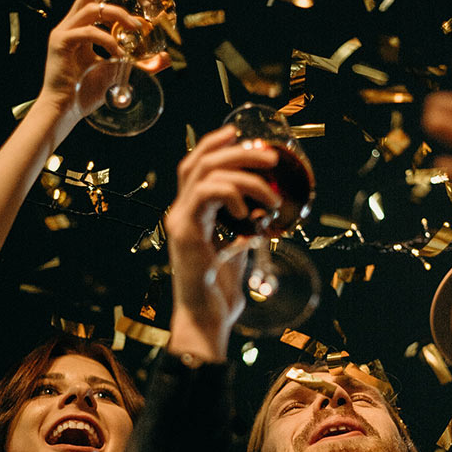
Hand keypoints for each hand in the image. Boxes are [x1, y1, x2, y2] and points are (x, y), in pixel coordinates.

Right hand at [38, 0, 170, 119]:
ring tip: (136, 25)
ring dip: (116, 13)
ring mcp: (63, 33)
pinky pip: (88, 33)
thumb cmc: (84, 93)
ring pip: (90, 8)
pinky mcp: (61, 44)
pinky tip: (119, 52)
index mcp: (79, 28)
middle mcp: (69, 26)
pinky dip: (107, 39)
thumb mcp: (118, 74)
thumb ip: (140, 65)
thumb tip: (165, 59)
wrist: (63, 111)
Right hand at [165, 125, 281, 360]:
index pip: (195, 166)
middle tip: (269, 156)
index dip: (214, 144)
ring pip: (205, 174)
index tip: (238, 133)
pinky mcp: (185, 232)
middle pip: (200, 162)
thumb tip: (267, 209)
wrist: (206, 318)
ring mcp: (180, 220)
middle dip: (236, 152)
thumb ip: (244, 226)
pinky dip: (232, 194)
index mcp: (191, 213)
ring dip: (244, 175)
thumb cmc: (220, 290)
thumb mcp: (237, 248)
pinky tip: (247, 212)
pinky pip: (207, 195)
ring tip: (271, 196)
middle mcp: (180, 212)